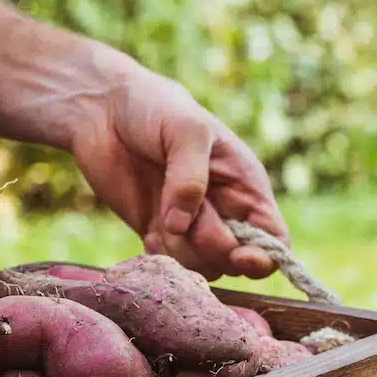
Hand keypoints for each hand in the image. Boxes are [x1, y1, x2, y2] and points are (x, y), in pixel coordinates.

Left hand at [69, 59, 288, 281]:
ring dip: (181, 252)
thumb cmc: (155, 108)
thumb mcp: (185, 130)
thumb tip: (181, 226)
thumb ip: (190, 177)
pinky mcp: (157, 232)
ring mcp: (190, 225)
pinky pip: (169, 264)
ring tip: (161, 216)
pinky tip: (148, 229)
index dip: (264, 257)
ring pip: (201, 268)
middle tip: (183, 214)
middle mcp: (223, 210)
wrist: (103, 110)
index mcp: (245, 186)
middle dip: (210, 245)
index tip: (240, 255)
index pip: (273, 239)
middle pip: (234, 260)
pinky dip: (159, 256)